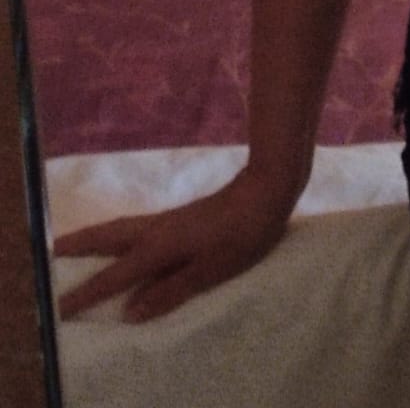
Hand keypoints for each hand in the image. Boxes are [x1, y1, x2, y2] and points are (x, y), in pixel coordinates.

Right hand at [55, 167, 296, 322]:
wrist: (266, 192)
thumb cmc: (242, 235)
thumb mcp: (210, 271)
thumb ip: (170, 291)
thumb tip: (129, 313)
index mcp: (159, 247)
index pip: (114, 275)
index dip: (86, 293)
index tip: (58, 307)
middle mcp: (155, 230)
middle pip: (107, 237)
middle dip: (77, 246)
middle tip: (47, 253)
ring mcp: (167, 220)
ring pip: (119, 227)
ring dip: (92, 236)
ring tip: (71, 244)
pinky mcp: (179, 217)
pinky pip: (133, 227)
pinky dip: (114, 233)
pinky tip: (120, 241)